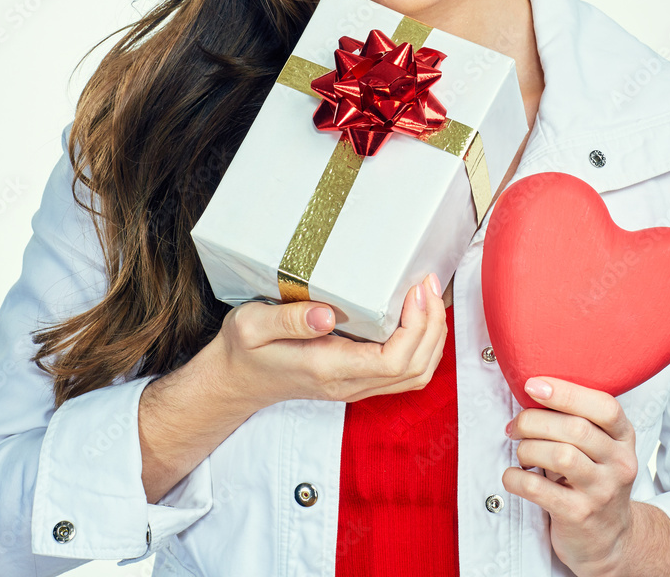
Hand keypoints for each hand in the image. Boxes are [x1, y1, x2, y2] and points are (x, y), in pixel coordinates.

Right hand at [208, 273, 447, 408]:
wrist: (236, 380)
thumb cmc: (245, 349)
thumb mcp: (252, 325)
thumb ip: (288, 319)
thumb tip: (328, 315)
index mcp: (329, 368)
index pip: (394, 361)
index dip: (416, 326)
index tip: (415, 291)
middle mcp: (349, 383)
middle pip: (415, 368)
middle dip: (433, 325)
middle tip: (428, 284)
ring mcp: (356, 386)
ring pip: (416, 374)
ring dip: (432, 336)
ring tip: (429, 296)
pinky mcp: (358, 380)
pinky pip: (405, 373)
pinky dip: (422, 345)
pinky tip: (417, 315)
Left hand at [502, 376, 638, 576]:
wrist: (610, 540)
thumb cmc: (594, 480)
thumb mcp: (601, 448)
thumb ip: (580, 420)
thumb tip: (533, 392)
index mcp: (624, 439)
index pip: (605, 407)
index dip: (566, 392)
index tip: (533, 385)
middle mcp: (619, 464)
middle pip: (576, 428)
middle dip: (534, 420)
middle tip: (515, 427)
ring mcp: (602, 492)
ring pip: (560, 455)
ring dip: (527, 448)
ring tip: (521, 454)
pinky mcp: (579, 516)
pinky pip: (539, 489)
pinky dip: (516, 477)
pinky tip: (514, 476)